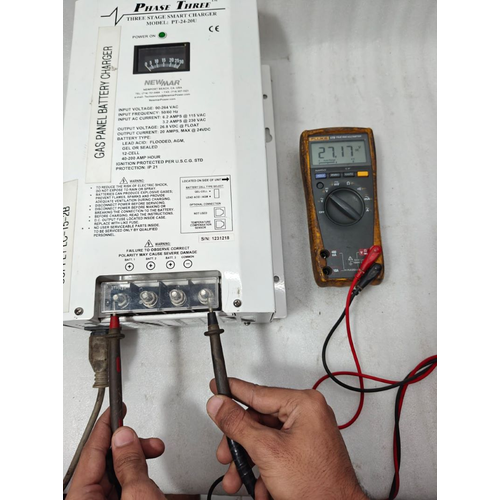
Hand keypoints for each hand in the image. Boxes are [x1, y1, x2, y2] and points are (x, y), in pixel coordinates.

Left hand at [67, 406, 164, 499]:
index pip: (90, 452)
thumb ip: (130, 464)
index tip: (117, 408)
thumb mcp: (137, 495)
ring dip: (136, 461)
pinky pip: (120, 487)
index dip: (106, 425)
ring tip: (153, 454)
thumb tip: (124, 436)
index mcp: (82, 499)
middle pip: (104, 463)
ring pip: (114, 474)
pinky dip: (135, 477)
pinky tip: (147, 475)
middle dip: (128, 446)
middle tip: (144, 440)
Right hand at [207, 378, 367, 499]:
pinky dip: (265, 469)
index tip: (217, 385)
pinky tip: (262, 486)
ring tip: (239, 478)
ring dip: (250, 461)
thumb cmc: (317, 485)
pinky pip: (277, 451)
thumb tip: (219, 404)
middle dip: (240, 444)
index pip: (259, 393)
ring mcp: (308, 432)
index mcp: (304, 404)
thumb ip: (238, 425)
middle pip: (259, 420)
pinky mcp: (307, 450)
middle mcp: (308, 414)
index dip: (233, 391)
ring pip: (265, 439)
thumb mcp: (267, 450)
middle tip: (226, 454)